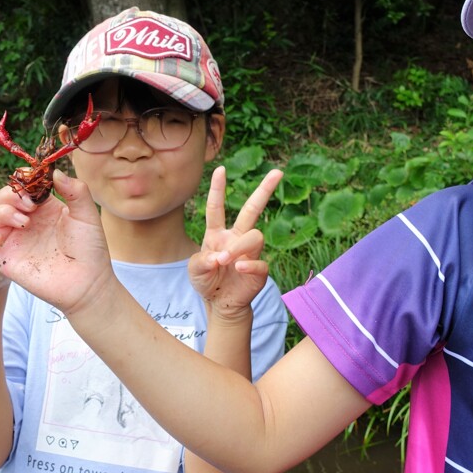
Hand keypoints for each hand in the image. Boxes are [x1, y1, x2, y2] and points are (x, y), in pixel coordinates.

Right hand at [0, 169, 116, 316]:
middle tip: (28, 208)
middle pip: (1, 199)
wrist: (87, 284)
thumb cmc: (90, 250)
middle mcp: (25, 222)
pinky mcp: (4, 260)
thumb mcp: (86, 215)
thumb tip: (55, 171)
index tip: (35, 192)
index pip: (21, 187)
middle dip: (10, 197)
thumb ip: (75, 191)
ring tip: (23, 223)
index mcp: (42, 208)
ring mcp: (14, 241)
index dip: (23, 184)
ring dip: (0, 214)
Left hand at [188, 167, 281, 319]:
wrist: (220, 304)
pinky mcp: (259, 270)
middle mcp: (236, 238)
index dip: (218, 188)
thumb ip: (200, 262)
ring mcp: (249, 253)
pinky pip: (260, 261)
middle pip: (252, 210)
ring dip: (238, 247)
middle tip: (278, 172)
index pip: (216, 208)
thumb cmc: (207, 282)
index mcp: (217, 234)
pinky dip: (249, 264)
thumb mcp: (194, 271)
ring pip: (255, 235)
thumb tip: (217, 257)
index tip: (220, 169)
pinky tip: (239, 268)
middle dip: (264, 190)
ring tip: (224, 261)